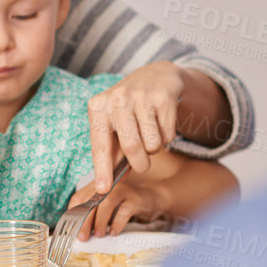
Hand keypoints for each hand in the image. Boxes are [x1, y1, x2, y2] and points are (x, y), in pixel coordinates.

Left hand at [64, 178, 170, 237]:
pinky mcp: (134, 199)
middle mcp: (107, 186)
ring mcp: (122, 191)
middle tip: (83, 236)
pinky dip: (116, 224)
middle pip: (90, 201)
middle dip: (84, 221)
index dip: (73, 213)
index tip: (71, 228)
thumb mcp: (105, 207)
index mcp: (97, 187)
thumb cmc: (124, 204)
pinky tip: (113, 232)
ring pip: (105, 204)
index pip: (78, 197)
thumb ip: (93, 213)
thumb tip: (79, 230)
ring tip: (99, 234)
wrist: (151, 198)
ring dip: (99, 222)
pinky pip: (123, 212)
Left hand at [87, 61, 184, 190]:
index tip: (103, 189)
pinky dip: (166, 137)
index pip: (100, 145)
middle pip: (131, 147)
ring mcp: (140, 96)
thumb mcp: (113, 123)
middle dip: (140, 164)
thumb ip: (112, 151)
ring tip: (149, 134)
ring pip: (152, 144)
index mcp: (98, 108)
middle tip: (143, 165)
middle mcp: (116, 99)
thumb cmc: (128, 108)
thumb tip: (110, 182)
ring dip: (154, 149)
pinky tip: (160, 122)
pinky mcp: (162, 97)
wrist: (155, 76)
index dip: (102, 170)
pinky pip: (168, 135)